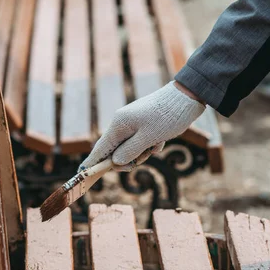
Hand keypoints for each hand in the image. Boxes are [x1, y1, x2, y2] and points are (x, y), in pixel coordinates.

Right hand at [79, 81, 205, 171]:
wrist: (187, 97)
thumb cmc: (167, 116)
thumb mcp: (148, 138)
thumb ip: (130, 152)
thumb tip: (115, 162)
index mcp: (119, 124)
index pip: (100, 148)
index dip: (92, 162)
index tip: (82, 172)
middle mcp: (122, 123)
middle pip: (116, 150)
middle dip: (128, 159)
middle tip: (142, 160)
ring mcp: (133, 123)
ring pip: (130, 147)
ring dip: (143, 152)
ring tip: (157, 144)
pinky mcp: (143, 124)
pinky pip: (141, 142)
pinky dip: (150, 145)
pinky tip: (161, 140)